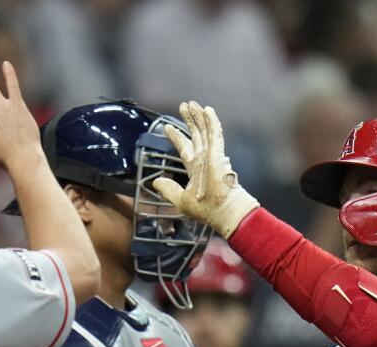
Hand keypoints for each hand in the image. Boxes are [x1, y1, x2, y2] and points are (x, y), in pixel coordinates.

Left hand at [151, 101, 259, 237]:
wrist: (222, 212)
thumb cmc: (205, 210)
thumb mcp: (180, 200)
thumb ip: (168, 189)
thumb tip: (155, 182)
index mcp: (196, 169)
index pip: (185, 149)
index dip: (177, 137)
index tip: (167, 127)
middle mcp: (204, 160)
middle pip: (196, 135)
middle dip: (189, 121)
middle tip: (183, 106)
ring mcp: (212, 155)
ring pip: (205, 130)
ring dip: (198, 116)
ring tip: (191, 104)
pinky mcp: (218, 154)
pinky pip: (215, 133)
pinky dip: (211, 121)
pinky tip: (207, 110)